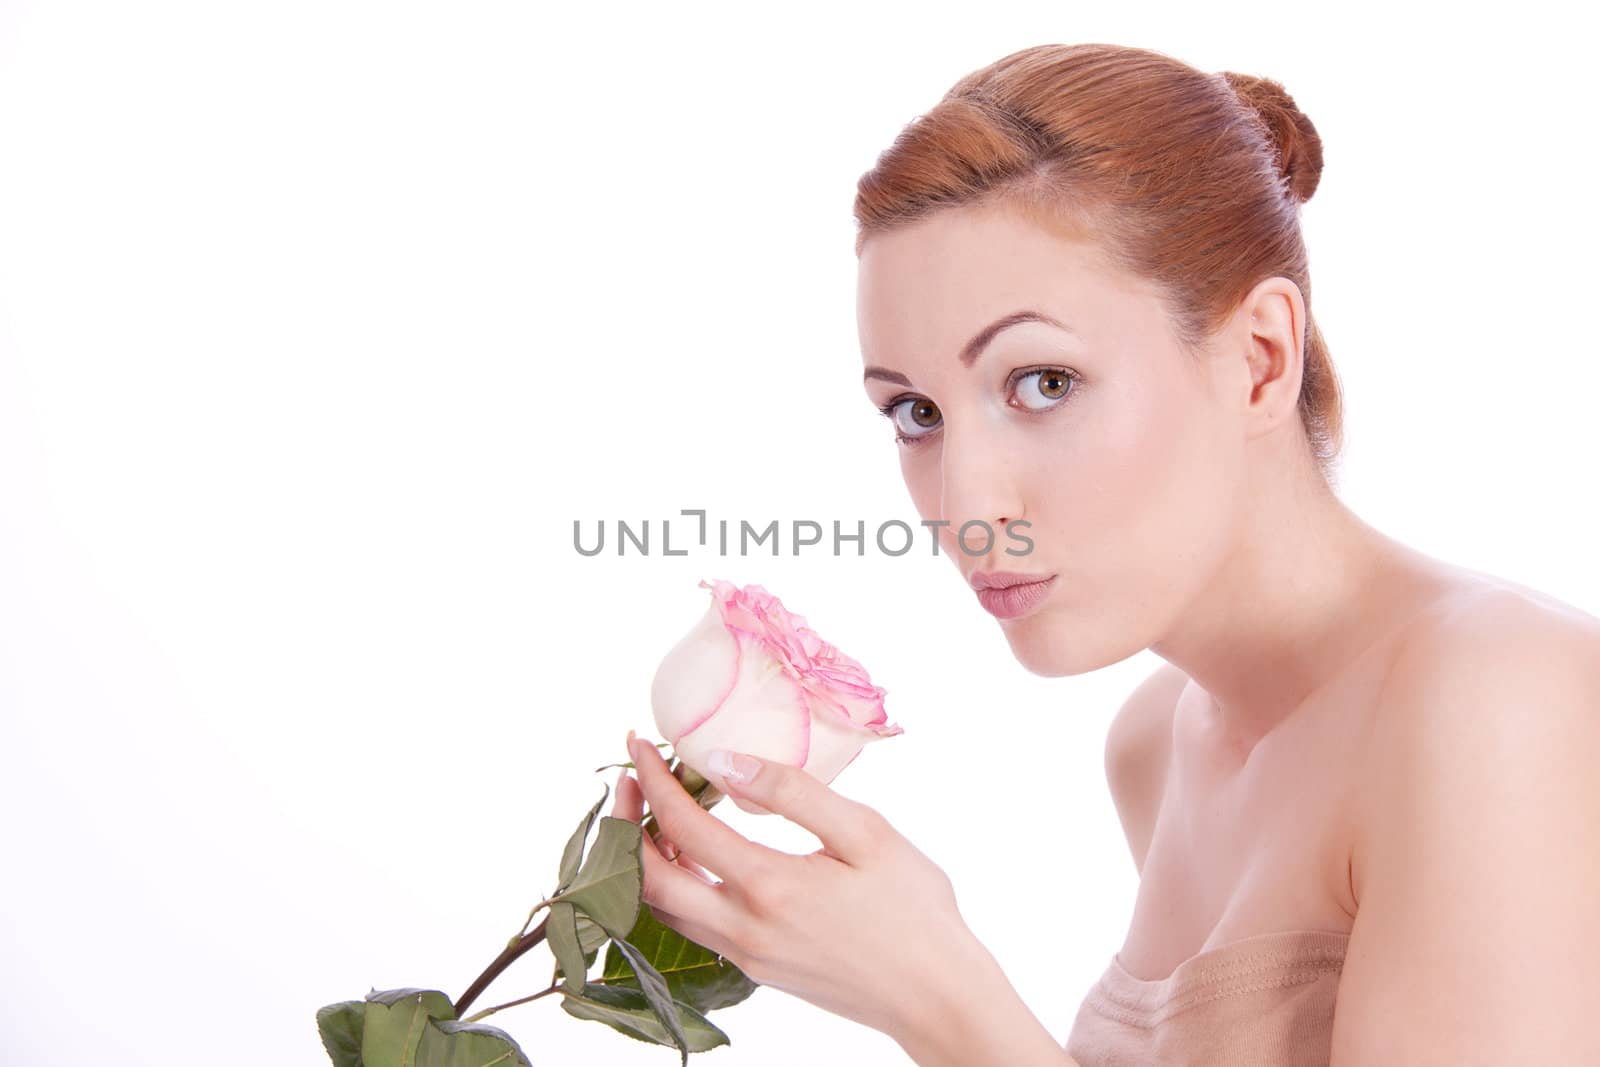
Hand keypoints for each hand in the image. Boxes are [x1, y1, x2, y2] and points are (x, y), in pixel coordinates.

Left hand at [612, 731, 977, 1042]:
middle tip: (629, 780)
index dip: (652, 780)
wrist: (936, 995)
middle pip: (647, 878)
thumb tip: (724, 762)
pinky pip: (693, 926)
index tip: (638, 742)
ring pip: (663, 909)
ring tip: (655, 813)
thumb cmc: (914, 909)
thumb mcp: (865, 832)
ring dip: (645, 860)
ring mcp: (747, 955)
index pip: (682, 826)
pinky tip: (698, 858)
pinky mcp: (757, 970)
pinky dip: (676, 886)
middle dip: (624, 824)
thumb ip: (792, 793)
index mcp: (769, 887)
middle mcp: (744, 928)